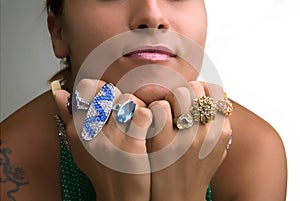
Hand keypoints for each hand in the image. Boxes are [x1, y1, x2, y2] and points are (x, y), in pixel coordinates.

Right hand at [53, 79, 151, 200]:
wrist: (119, 198)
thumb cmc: (101, 168)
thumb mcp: (79, 145)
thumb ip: (68, 117)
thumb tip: (58, 93)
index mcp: (77, 129)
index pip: (86, 88)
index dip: (102, 90)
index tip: (109, 101)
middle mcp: (91, 132)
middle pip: (109, 92)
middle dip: (121, 98)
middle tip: (126, 112)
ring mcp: (112, 140)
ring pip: (128, 100)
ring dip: (138, 107)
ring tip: (138, 120)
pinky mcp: (133, 147)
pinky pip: (143, 115)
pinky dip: (150, 116)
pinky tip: (149, 126)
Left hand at [148, 81, 230, 200]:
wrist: (178, 198)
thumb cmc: (195, 170)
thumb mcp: (216, 149)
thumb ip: (219, 126)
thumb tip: (217, 100)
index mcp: (222, 132)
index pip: (215, 92)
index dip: (200, 90)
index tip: (191, 98)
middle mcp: (208, 133)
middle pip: (195, 88)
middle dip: (183, 92)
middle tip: (175, 104)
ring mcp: (186, 138)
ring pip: (178, 93)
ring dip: (168, 99)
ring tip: (164, 112)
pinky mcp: (164, 143)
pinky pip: (159, 107)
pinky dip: (154, 109)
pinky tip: (152, 120)